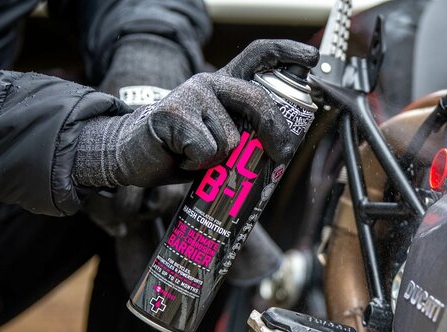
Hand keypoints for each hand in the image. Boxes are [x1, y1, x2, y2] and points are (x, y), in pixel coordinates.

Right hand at [72, 39, 318, 188]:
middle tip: (281, 154)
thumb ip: (247, 132)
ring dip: (221, 159)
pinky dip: (199, 164)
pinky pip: (207, 149)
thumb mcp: (222, 138)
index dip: (287, 52)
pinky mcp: (172, 114)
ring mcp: (190, 94)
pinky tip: (184, 158)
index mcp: (225, 85)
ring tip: (200, 156)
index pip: (259, 55)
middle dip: (276, 131)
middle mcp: (209, 82)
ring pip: (231, 137)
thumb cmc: (183, 149)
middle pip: (257, 99)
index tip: (313, 58)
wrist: (134, 155)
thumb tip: (287, 147)